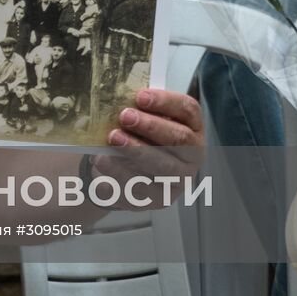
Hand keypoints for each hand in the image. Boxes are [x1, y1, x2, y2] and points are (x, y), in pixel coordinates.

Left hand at [98, 88, 204, 206]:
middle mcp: (192, 154)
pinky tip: (104, 161)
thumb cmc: (137, 139)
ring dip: (137, 150)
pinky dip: (120, 174)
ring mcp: (180, 179)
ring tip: (113, 138)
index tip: (140, 97)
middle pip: (180, 138)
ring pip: (164, 165)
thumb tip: (118, 99)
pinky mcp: (161, 198)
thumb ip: (137, 111)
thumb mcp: (140, 121)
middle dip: (151, 126)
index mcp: (192, 127)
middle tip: (125, 116)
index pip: (188, 110)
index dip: (166, 101)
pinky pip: (143, 188)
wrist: (123, 174)